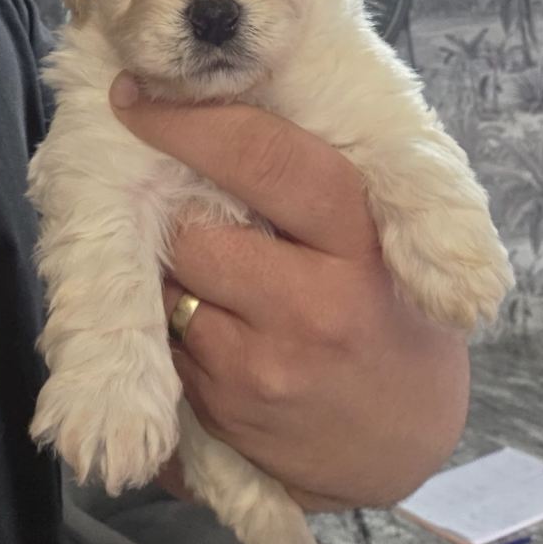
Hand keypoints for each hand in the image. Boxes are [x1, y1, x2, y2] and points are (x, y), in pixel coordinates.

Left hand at [109, 73, 469, 510]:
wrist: (407, 445)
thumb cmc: (392, 315)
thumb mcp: (384, 240)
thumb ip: (318, 186)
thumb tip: (218, 116)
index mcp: (359, 239)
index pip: (264, 158)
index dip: (188, 121)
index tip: (135, 98)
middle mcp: (312, 303)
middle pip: (193, 228)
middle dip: (181, 216)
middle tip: (199, 215)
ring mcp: (264, 365)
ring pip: (166, 287)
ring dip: (173, 274)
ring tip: (220, 281)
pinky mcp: (226, 411)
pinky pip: (164, 343)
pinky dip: (173, 325)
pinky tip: (217, 330)